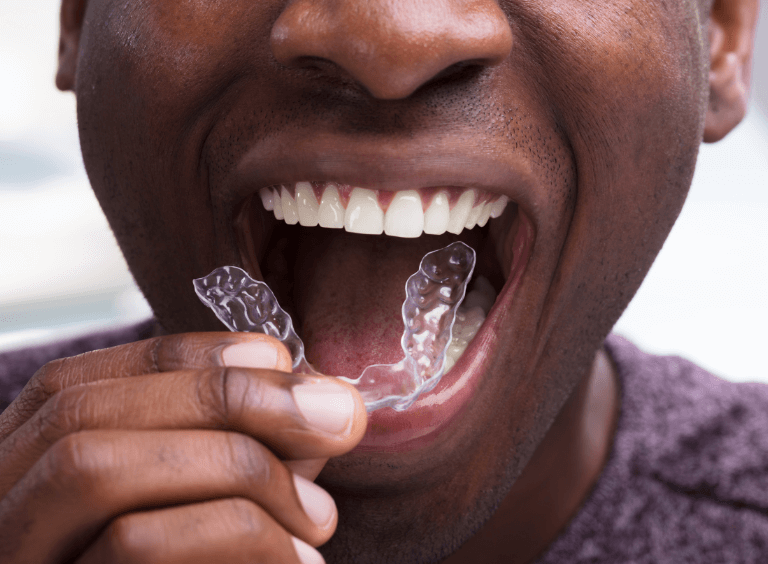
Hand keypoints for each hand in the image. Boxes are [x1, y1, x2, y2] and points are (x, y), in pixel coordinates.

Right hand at [0, 332, 366, 562]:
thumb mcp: (200, 518)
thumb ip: (235, 461)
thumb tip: (319, 403)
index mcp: (16, 483)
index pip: (78, 385)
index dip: (181, 358)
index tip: (280, 358)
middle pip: (85, 416)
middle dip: (227, 398)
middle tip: (339, 417)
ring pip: (93, 468)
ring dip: (233, 465)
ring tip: (320, 512)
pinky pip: (135, 547)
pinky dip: (235, 534)